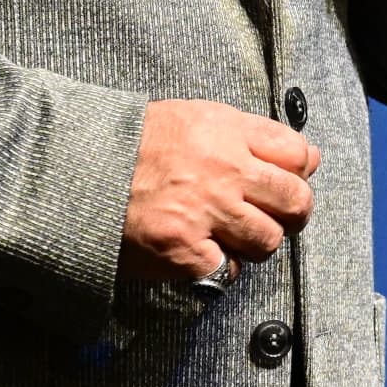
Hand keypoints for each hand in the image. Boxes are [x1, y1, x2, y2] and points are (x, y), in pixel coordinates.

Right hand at [120, 98, 318, 285]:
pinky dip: (217, 265)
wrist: (79, 172)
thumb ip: (248, 135)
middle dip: (292, 214)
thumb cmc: (134, 145)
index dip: (299, 173)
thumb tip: (307, 158)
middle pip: (296, 201)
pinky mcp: (186, 250)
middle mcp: (224, 169)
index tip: (285, 182)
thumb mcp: (193, 118)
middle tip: (273, 217)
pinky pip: (227, 268)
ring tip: (229, 234)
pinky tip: (199, 250)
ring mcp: (206, 212)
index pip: (298, 154)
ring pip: (268, 241)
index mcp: (227, 131)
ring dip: (254, 243)